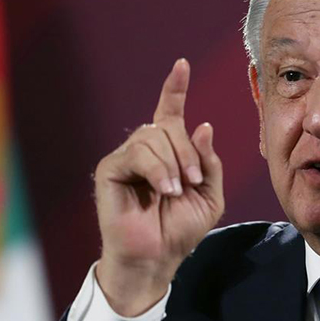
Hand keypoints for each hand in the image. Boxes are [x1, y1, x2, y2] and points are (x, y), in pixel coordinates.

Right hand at [94, 59, 223, 315]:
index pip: (170, 112)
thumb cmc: (181, 229)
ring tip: (176, 190)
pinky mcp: (110, 169)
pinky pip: (138, 153)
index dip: (175, 88)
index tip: (182, 64)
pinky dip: (156, 170)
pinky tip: (163, 190)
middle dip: (187, 151)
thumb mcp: (209, 195)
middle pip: (168, 126)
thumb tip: (203, 125)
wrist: (157, 256)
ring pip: (153, 137)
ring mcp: (126, 158)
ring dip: (173, 163)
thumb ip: (209, 162)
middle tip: (192, 180)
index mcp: (169, 152)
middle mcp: (146, 149)